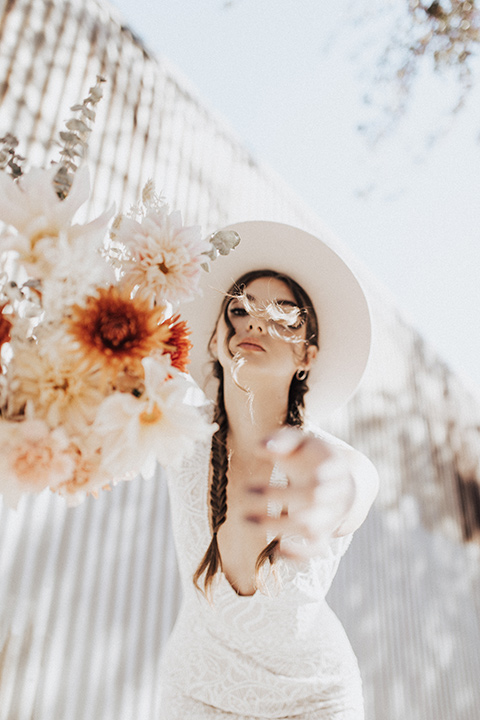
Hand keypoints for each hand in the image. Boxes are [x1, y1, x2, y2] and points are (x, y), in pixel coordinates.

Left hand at [244, 427, 377, 559]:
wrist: (343, 481)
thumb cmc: (314, 457)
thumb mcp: (302, 441)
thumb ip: (282, 440)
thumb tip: (259, 447)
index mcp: (334, 468)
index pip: (319, 476)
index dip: (301, 478)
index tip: (264, 478)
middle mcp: (338, 495)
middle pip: (313, 500)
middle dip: (278, 497)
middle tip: (244, 492)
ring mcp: (332, 516)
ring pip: (312, 527)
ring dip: (279, 525)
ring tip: (246, 519)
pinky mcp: (324, 534)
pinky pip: (315, 549)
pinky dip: (298, 554)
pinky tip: (275, 549)